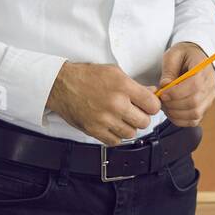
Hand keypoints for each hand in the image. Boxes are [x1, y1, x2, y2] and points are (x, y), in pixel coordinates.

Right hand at [46, 62, 161, 146]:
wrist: (61, 85)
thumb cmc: (87, 76)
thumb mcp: (114, 72)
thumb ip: (135, 85)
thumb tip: (153, 92)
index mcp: (123, 86)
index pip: (153, 105)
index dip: (153, 105)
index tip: (148, 105)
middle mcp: (116, 104)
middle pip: (144, 121)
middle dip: (142, 117)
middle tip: (135, 112)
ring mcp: (105, 119)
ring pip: (131, 133)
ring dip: (129, 127)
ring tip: (122, 118)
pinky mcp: (94, 130)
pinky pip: (115, 141)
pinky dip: (116, 136)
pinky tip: (112, 126)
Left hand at [155, 42, 214, 126]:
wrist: (195, 57)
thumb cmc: (184, 55)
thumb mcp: (173, 55)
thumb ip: (168, 71)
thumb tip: (165, 86)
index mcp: (204, 68)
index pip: (194, 85)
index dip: (176, 92)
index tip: (162, 93)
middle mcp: (211, 84)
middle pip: (195, 102)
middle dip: (173, 104)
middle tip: (161, 101)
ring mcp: (210, 97)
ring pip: (195, 113)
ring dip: (176, 113)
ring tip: (165, 106)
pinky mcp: (205, 107)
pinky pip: (195, 120)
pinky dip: (181, 120)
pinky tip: (171, 112)